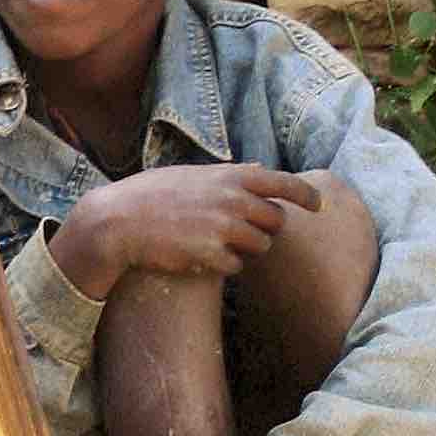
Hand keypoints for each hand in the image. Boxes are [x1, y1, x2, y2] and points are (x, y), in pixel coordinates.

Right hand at [55, 163, 322, 299]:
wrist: (118, 221)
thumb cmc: (150, 195)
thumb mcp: (192, 173)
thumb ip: (228, 174)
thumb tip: (260, 169)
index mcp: (230, 176)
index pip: (283, 183)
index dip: (305, 194)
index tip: (317, 204)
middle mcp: (233, 200)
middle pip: (275, 221)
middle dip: (264, 229)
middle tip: (241, 231)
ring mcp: (224, 228)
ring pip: (260, 246)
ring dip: (246, 249)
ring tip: (217, 243)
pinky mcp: (212, 255)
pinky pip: (237, 266)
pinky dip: (225, 265)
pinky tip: (202, 256)